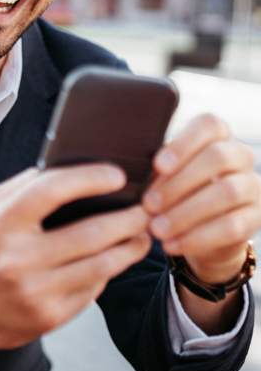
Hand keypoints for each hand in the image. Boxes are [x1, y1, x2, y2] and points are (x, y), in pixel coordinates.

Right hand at [0, 164, 149, 370]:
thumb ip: (18, 187)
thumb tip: (63, 168)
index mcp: (0, 226)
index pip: (52, 191)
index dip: (90, 178)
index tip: (117, 174)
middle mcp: (17, 260)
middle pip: (91, 233)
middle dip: (128, 217)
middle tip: (145, 207)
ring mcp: (35, 293)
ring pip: (101, 265)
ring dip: (130, 247)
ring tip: (142, 234)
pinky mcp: (49, 318)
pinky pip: (91, 290)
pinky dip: (107, 272)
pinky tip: (112, 261)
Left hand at [142, 114, 260, 331]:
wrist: (200, 232)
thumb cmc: (171, 193)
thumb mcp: (161, 177)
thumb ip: (152, 168)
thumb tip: (123, 171)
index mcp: (217, 136)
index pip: (209, 125)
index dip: (184, 143)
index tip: (157, 164)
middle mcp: (240, 155)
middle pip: (217, 158)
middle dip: (179, 182)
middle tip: (148, 203)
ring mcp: (252, 186)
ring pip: (226, 192)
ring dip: (186, 212)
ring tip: (156, 228)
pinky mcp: (256, 217)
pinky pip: (231, 226)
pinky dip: (197, 237)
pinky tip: (171, 245)